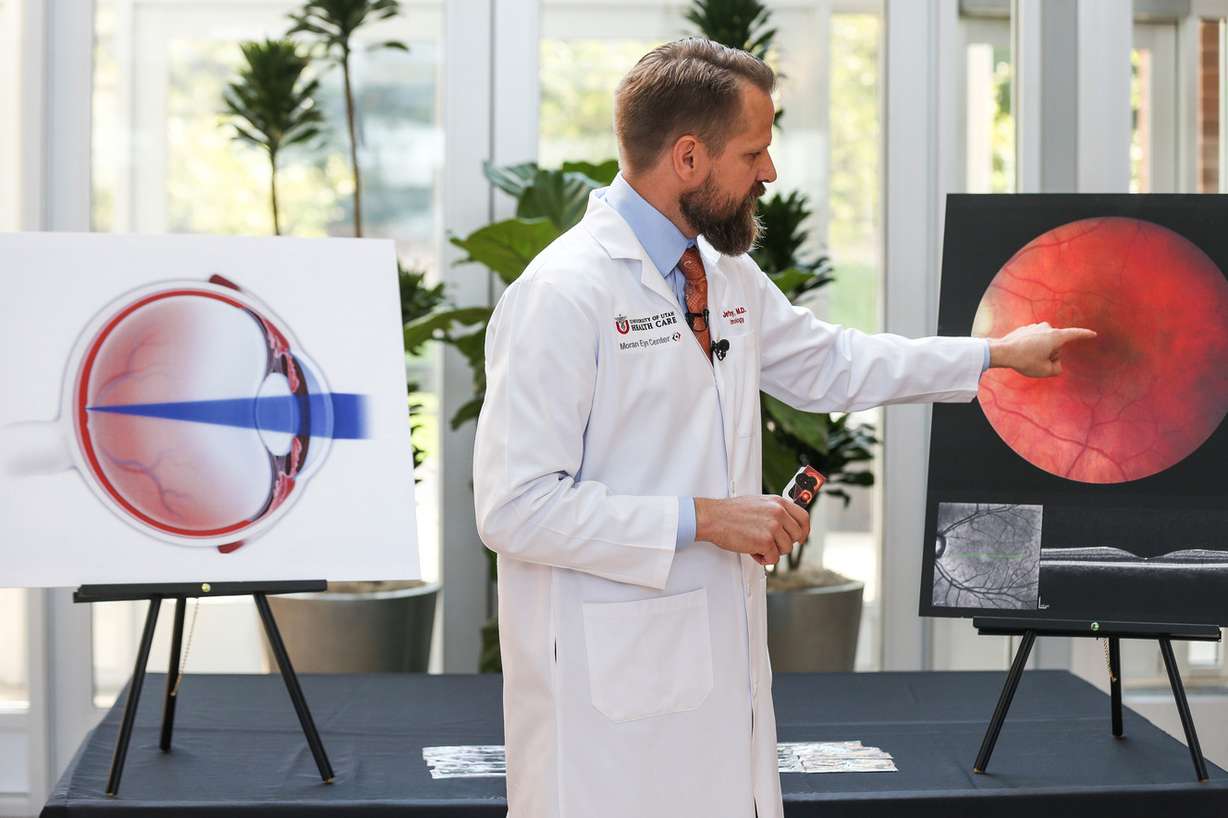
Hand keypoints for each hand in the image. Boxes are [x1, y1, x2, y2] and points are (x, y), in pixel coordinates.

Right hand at [693, 496, 809, 565]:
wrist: (714, 517)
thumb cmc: (731, 512)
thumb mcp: (759, 503)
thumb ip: (774, 511)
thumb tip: (785, 523)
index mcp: (778, 502)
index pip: (804, 517)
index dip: (804, 531)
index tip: (800, 537)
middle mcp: (778, 513)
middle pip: (797, 536)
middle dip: (785, 543)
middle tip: (772, 544)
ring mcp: (773, 527)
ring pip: (786, 549)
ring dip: (772, 551)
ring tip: (758, 545)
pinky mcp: (766, 542)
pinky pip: (773, 559)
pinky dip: (764, 559)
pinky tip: (753, 551)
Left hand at [988, 322, 1096, 376]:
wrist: (1001, 351)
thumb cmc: (1024, 360)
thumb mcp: (1045, 371)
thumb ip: (1057, 369)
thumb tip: (1056, 363)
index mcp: (1055, 336)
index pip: (1075, 334)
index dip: (1085, 335)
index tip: (1093, 334)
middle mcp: (1047, 327)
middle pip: (1056, 345)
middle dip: (1051, 355)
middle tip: (1037, 362)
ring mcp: (1036, 327)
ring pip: (1045, 343)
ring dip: (1041, 351)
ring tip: (1028, 357)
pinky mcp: (1026, 329)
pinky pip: (1035, 341)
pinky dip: (1032, 348)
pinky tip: (1021, 352)